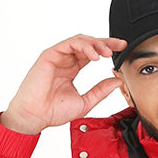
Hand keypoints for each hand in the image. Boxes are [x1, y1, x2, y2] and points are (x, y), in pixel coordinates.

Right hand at [0, 34, 127, 133]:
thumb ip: (100, 91)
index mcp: (71, 69)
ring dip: (96, 44)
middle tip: (119, 46)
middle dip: (105, 42)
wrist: (35, 116)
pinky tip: (94, 56)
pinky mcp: (50, 55)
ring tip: (107, 52)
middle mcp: (65, 60)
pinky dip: (83, 47)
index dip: (106, 49)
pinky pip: (69, 44)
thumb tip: (117, 82)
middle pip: (88, 44)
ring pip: (80, 41)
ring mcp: (57, 56)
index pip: (91, 54)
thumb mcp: (85, 102)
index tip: (121, 49)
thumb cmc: (53, 111)